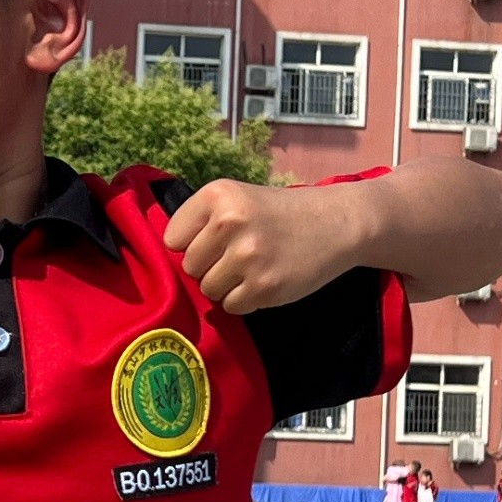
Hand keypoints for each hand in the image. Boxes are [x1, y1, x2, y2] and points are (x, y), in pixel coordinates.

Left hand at [163, 180, 357, 314]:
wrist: (337, 224)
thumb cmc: (280, 214)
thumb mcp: (239, 199)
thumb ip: (202, 221)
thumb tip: (164, 259)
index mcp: (218, 195)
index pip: (172, 238)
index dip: (192, 244)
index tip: (216, 240)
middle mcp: (229, 223)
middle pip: (190, 267)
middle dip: (211, 266)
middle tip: (241, 254)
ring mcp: (247, 257)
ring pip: (209, 290)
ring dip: (228, 285)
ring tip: (255, 266)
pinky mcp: (264, 287)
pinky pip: (232, 306)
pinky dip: (246, 300)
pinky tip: (266, 279)